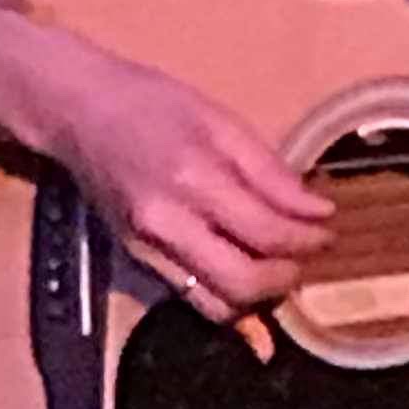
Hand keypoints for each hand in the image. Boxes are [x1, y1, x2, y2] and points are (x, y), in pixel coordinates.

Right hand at [0, 13, 332, 322]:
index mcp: (193, 177)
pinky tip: (246, 275)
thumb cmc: (152, 103)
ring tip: (280, 267)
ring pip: (216, 305)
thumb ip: (268, 170)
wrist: (78, 112)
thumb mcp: (219, 119)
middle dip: (287, 277)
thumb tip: (316, 208)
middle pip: (243, 283)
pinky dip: (226, 298)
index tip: (330, 228)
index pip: (266, 231)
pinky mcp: (137, 261)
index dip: (307, 239)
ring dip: (258, 297)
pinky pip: (191, 298)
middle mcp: (167, 223)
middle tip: (310, 255)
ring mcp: (148, 249)